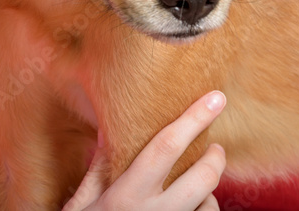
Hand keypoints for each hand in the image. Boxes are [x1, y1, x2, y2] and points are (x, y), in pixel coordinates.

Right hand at [63, 91, 226, 210]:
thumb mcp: (83, 203)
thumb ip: (99, 169)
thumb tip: (111, 131)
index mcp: (126, 194)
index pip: (165, 147)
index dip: (193, 119)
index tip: (215, 98)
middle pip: (203, 177)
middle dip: (215, 157)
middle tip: (215, 147)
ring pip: (210, 206)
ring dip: (208, 193)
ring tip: (195, 188)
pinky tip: (191, 208)